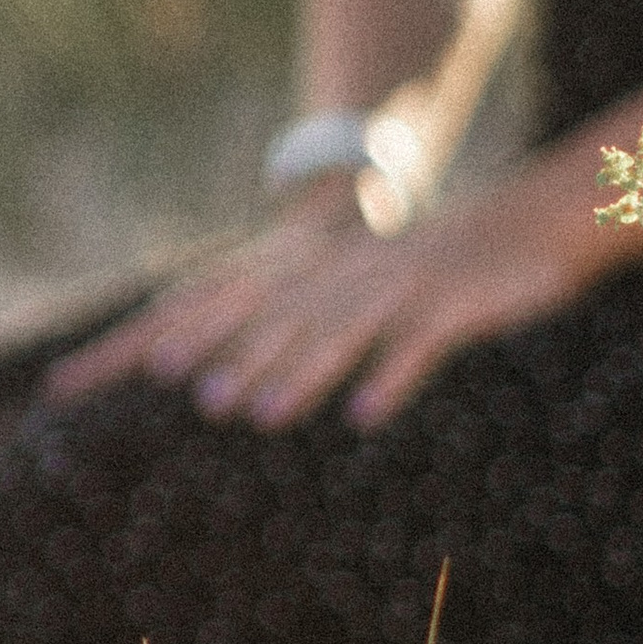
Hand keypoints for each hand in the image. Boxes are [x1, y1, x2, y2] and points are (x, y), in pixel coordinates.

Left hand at [46, 165, 591, 432]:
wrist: (521, 228)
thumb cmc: (414, 278)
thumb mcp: (341, 294)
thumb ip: (277, 329)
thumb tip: (202, 383)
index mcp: (301, 274)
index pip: (211, 303)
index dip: (161, 335)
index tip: (121, 370)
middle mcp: (337, 276)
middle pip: (271, 315)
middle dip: (227, 351)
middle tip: (183, 390)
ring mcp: (394, 289)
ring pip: (338, 329)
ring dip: (298, 370)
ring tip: (258, 414)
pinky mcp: (448, 308)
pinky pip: (417, 346)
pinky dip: (391, 377)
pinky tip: (363, 415)